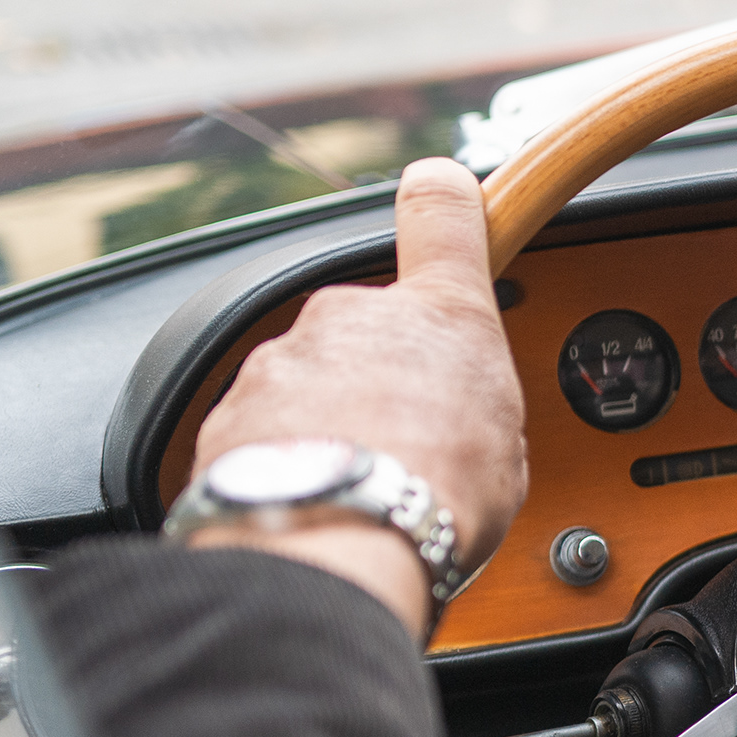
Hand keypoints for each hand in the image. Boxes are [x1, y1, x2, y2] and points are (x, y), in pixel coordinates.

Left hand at [186, 160, 529, 639]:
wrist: (335, 548)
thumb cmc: (432, 501)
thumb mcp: (507, 450)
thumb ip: (480, 408)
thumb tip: (469, 422)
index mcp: (441, 316)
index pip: (445, 215)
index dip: (446, 198)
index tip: (444, 188)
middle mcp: (353, 315)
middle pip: (370, 330)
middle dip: (382, 378)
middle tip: (410, 447)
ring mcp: (284, 357)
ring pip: (311, 381)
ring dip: (330, 424)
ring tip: (360, 492)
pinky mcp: (229, 408)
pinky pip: (264, 428)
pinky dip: (284, 460)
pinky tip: (313, 503)